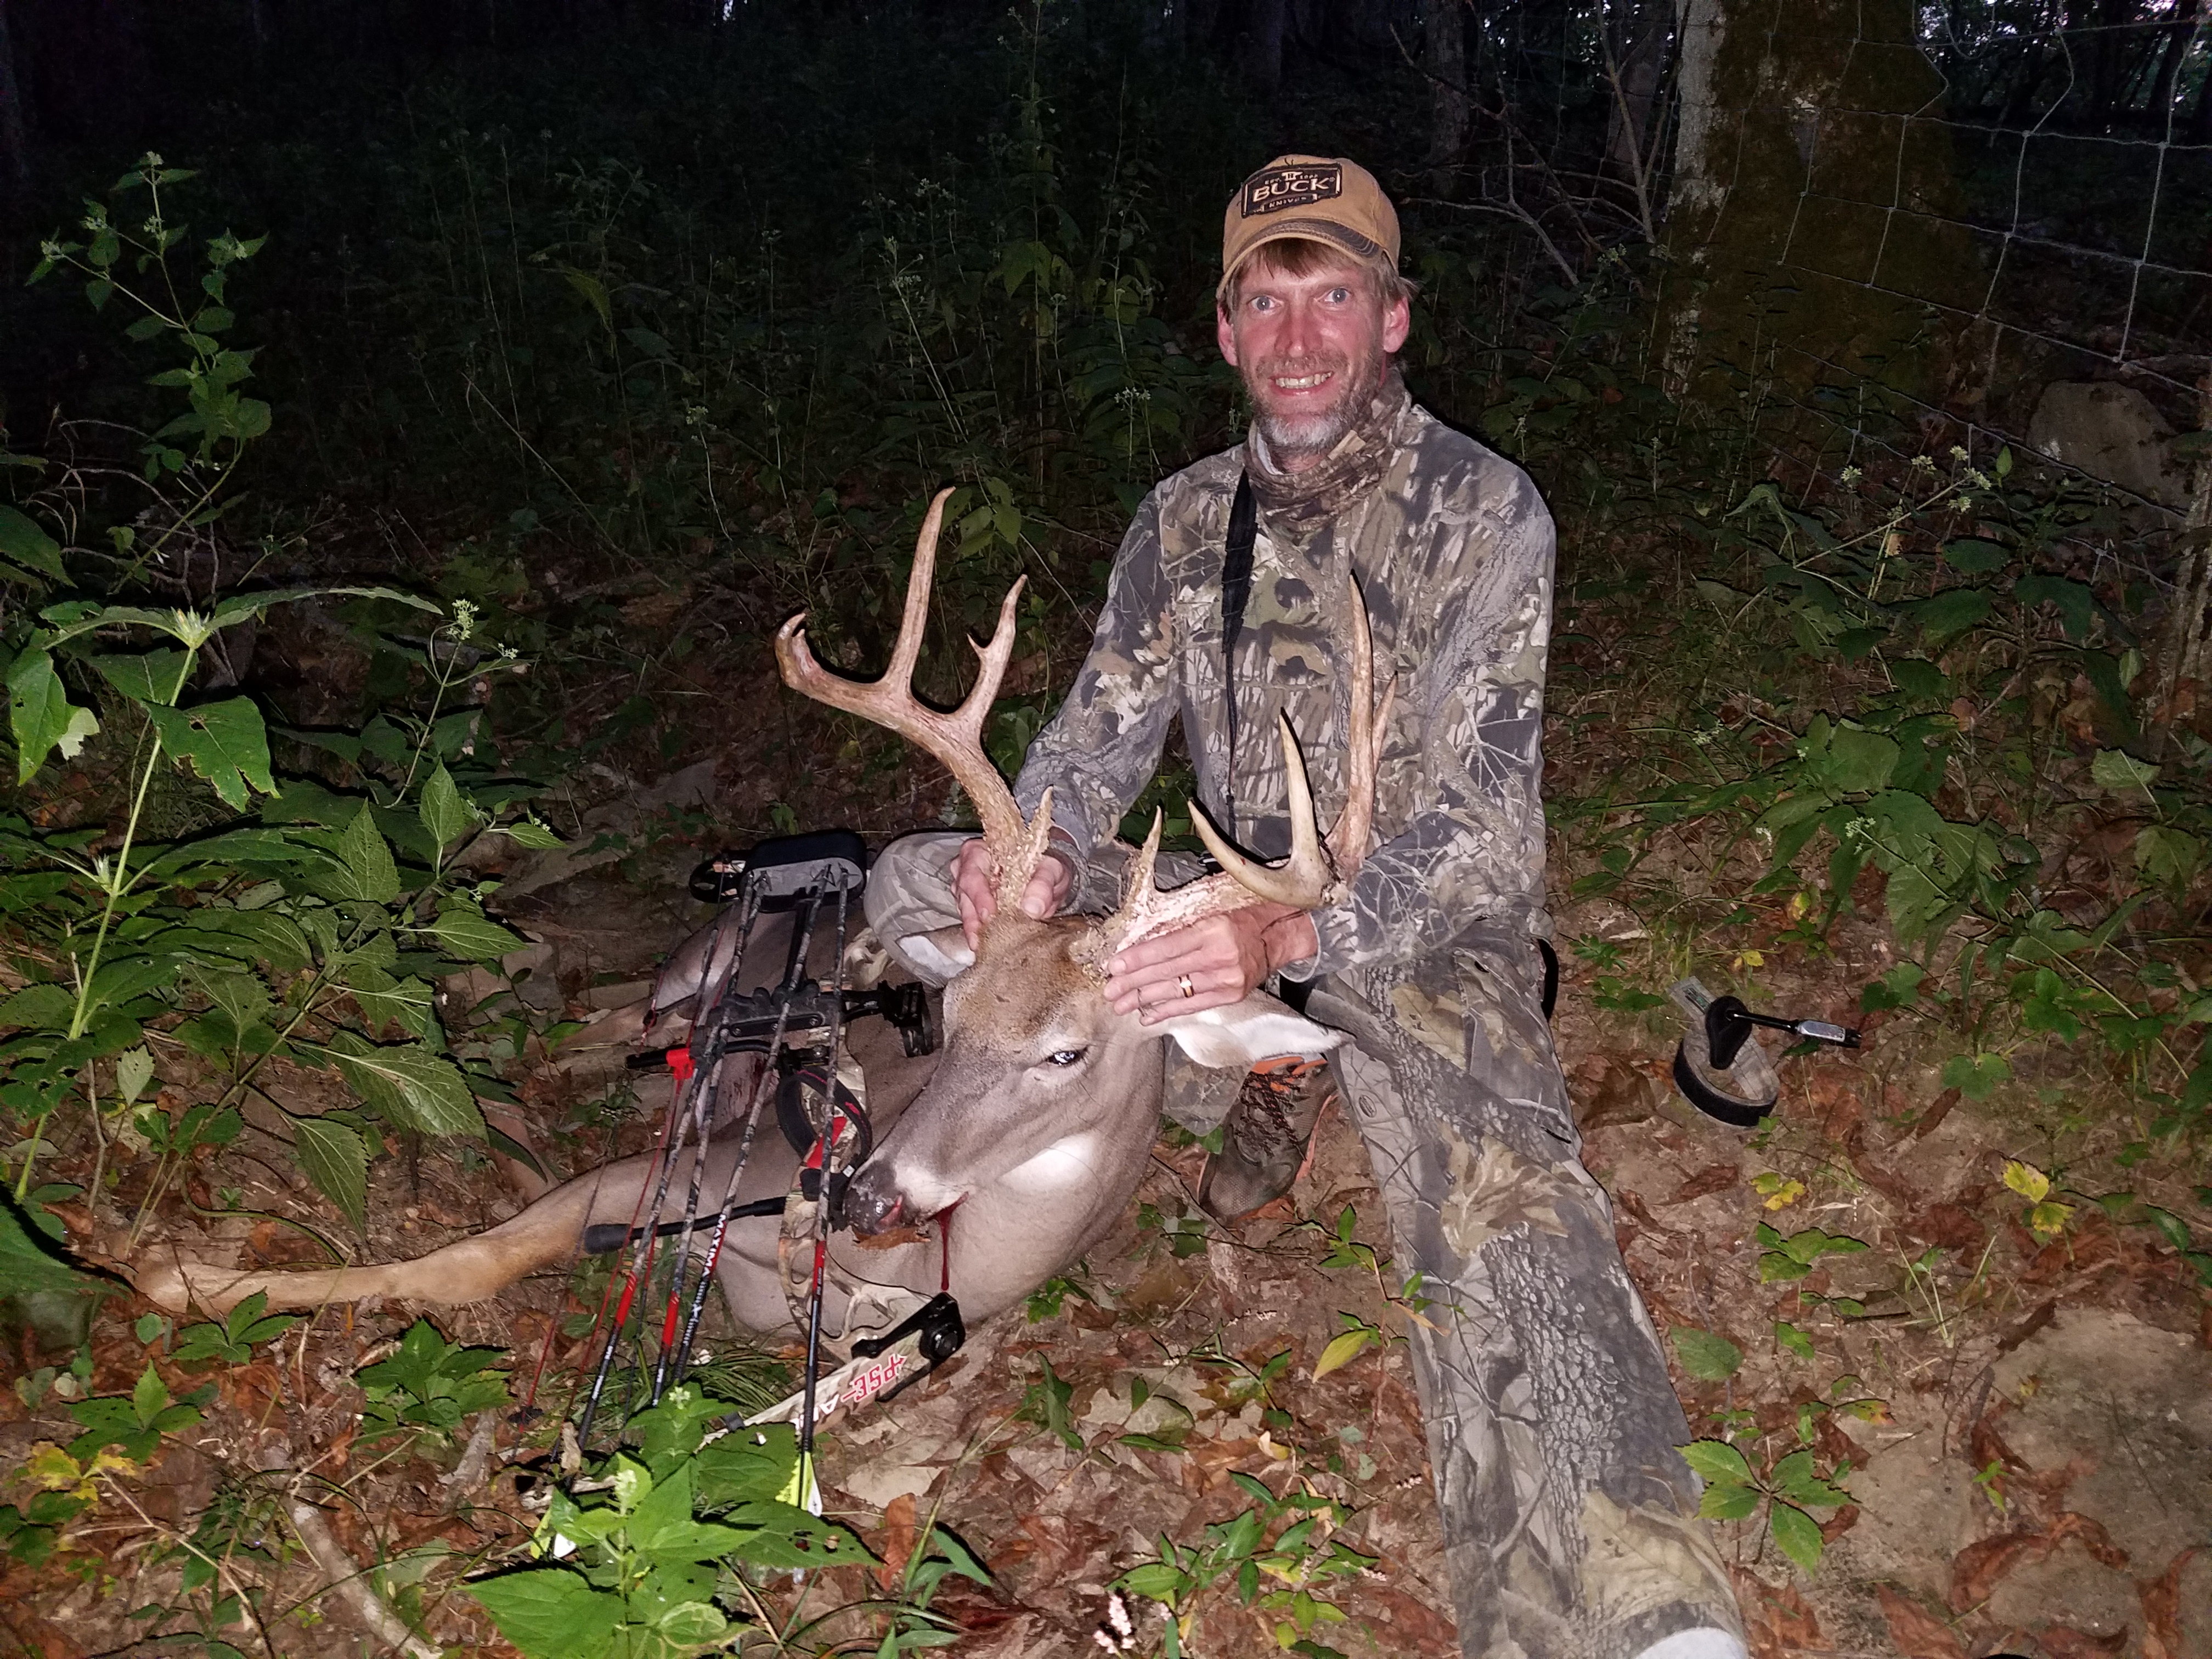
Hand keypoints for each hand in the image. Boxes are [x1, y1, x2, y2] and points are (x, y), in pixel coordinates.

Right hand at [951, 837, 1073, 948]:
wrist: (1049, 876)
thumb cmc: (1045, 866)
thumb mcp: (1051, 869)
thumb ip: (1043, 884)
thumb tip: (1032, 908)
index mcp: (982, 851)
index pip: (972, 872)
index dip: (979, 895)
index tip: (989, 914)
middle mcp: (969, 868)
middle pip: (964, 895)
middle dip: (973, 919)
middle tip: (982, 940)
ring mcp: (969, 888)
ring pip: (965, 909)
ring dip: (975, 929)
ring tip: (984, 945)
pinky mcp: (974, 906)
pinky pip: (972, 920)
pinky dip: (980, 932)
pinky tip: (987, 943)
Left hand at [1105, 904, 1319, 1022]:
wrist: (1279, 935)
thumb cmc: (1241, 916)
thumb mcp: (1211, 909)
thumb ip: (1180, 923)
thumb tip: (1141, 936)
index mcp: (1212, 930)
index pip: (1166, 947)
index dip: (1137, 958)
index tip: (1114, 966)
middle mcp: (1219, 957)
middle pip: (1167, 972)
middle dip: (1133, 983)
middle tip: (1109, 991)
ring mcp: (1226, 980)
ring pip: (1177, 992)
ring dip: (1144, 1000)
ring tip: (1121, 1004)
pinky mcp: (1231, 996)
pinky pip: (1192, 1006)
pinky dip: (1168, 1011)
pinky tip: (1147, 1014)